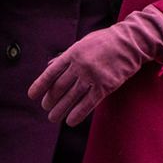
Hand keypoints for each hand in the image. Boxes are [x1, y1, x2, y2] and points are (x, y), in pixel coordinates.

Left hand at [26, 5, 162, 126]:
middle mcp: (80, 65)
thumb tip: (49, 67)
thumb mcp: (83, 43)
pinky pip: (88, 104)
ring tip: (53, 118)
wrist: (131, 42)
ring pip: (71, 98)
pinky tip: (70, 121)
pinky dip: (77, 114)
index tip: (32, 96)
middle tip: (46, 108)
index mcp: (73, 53)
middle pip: (59, 88)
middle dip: (50, 100)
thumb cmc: (105, 42)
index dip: (40, 85)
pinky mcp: (105, 86)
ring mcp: (93, 76)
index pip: (51, 73)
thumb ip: (66, 56)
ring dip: (60, 110)